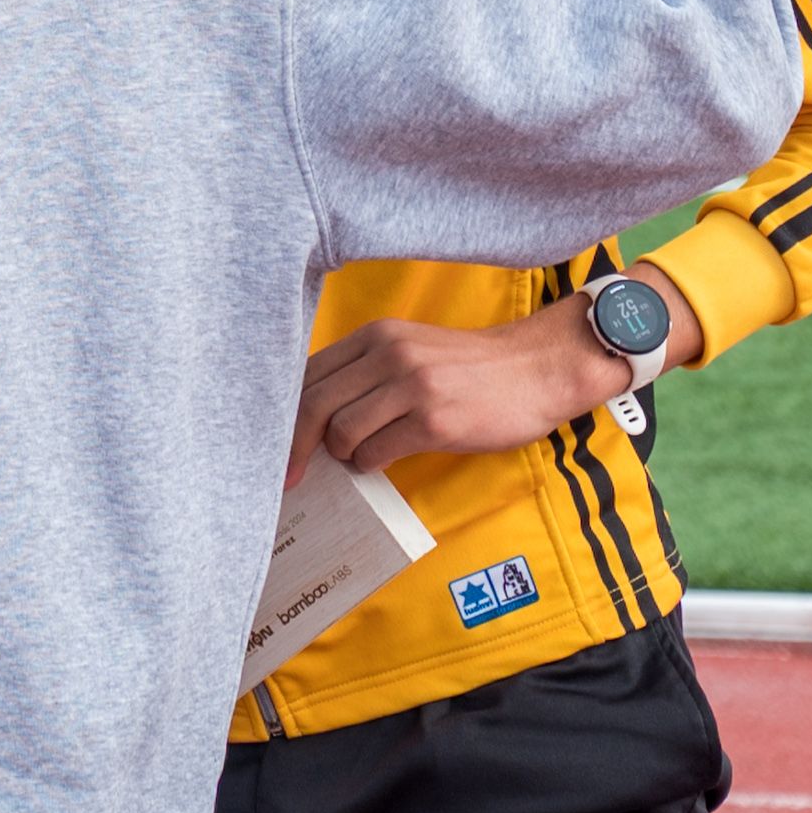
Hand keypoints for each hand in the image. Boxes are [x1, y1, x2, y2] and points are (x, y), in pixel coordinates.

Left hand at [288, 266, 690, 479]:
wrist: (537, 370)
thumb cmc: (470, 369)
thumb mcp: (410, 350)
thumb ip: (365, 372)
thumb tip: (314, 416)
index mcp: (376, 336)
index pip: (309, 375)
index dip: (286, 416)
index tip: (274, 447)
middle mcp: (388, 354)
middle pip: (314, 404)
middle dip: (294, 447)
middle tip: (290, 476)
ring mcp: (412, 386)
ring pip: (341, 432)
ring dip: (343, 455)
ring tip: (360, 457)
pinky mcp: (435, 420)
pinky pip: (376, 452)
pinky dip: (369, 464)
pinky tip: (381, 462)